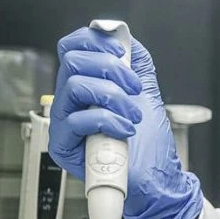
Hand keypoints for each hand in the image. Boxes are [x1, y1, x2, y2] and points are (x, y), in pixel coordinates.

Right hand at [49, 27, 202, 218]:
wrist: (156, 180)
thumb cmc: (149, 144)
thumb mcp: (147, 94)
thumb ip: (136, 64)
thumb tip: (126, 38)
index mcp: (87, 84)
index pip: (72, 47)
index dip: (94, 41)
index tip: (121, 52)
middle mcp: (72, 100)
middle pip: (71, 60)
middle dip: (110, 69)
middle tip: (134, 89)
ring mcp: (65, 122)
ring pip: (75, 86)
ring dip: (113, 97)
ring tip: (131, 114)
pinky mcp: (64, 145)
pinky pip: (76, 119)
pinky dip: (107, 120)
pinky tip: (124, 130)